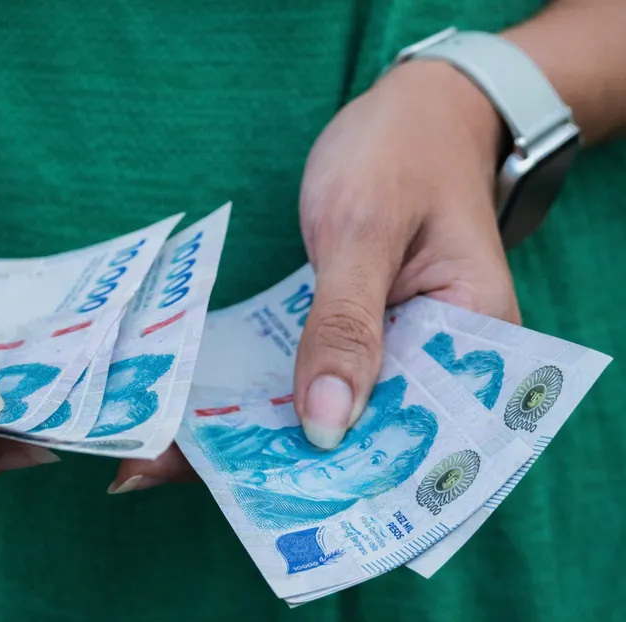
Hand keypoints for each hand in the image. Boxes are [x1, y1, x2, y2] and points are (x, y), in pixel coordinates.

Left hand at [109, 60, 517, 490]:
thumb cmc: (401, 151)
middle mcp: (439, 362)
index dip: (339, 477)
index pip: (414, 433)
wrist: (416, 105)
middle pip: (363, 434)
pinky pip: (311, 375)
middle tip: (163, 472)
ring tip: (159, 455)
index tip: (256, 502)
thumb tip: (326, 426)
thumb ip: (345, 324)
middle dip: (275, 463)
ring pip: (328, 410)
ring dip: (255, 433)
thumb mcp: (363, 232)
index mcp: (475, 342)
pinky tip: (198, 412)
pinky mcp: (358, 333)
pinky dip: (262, 392)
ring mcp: (397, 350)